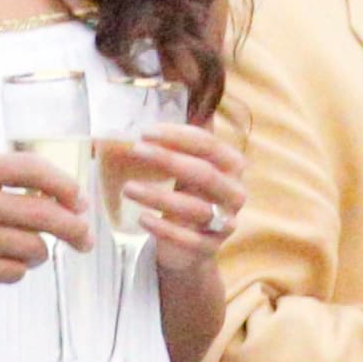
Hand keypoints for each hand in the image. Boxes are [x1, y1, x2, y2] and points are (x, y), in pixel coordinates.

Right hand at [0, 153, 92, 298]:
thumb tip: (49, 194)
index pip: (32, 168)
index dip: (65, 185)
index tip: (79, 200)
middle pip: (44, 213)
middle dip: (74, 228)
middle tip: (84, 238)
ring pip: (33, 248)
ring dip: (36, 252)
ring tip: (19, 250)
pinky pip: (13, 273)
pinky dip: (13, 271)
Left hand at [120, 124, 244, 275]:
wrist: (192, 248)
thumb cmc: (188, 197)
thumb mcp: (186, 169)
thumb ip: (178, 145)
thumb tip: (149, 113)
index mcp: (232, 166)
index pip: (209, 145)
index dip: (178, 136)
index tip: (145, 132)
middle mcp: (235, 193)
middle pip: (204, 173)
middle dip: (168, 160)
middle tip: (135, 150)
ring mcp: (226, 223)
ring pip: (195, 208)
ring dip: (158, 196)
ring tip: (127, 188)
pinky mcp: (211, 248)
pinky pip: (189, 239)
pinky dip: (164, 229)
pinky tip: (141, 219)